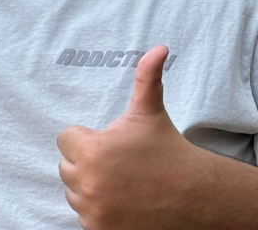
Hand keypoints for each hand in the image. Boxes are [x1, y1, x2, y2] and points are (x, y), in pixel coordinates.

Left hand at [57, 46, 207, 229]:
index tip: (112, 144)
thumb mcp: (150, 113)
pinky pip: (83, 215)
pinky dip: (98, 211)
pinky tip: (122, 202)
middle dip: (88, 163)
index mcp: (92, 150)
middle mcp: (87, 181)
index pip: (66, 139)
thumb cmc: (167, 150)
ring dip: (90, 187)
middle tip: (119, 164)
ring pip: (74, 192)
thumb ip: (146, 79)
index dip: (88, 139)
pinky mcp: (98, 229)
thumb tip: (158, 48)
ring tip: (122, 182)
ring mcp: (92, 209)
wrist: (195, 195)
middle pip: (66, 166)